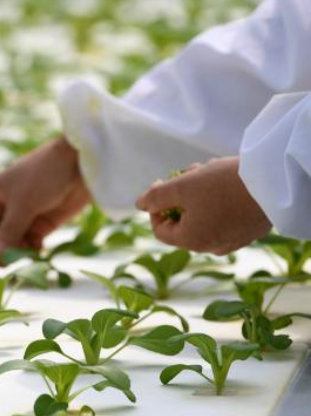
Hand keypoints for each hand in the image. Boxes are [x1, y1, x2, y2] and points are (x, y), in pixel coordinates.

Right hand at [0, 137, 90, 266]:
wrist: (81, 162)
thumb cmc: (45, 174)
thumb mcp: (24, 203)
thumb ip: (8, 231)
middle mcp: (4, 208)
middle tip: (7, 267)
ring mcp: (23, 217)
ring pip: (11, 244)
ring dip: (15, 254)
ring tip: (26, 259)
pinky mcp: (41, 224)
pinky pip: (29, 244)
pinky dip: (31, 252)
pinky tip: (38, 254)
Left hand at [135, 157, 271, 254]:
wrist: (275, 182)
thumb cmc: (225, 185)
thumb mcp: (182, 187)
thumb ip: (156, 197)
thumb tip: (139, 204)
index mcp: (192, 241)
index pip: (160, 229)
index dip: (155, 206)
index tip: (162, 183)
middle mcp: (212, 246)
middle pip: (184, 221)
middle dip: (181, 194)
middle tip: (188, 170)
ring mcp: (234, 239)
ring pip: (204, 215)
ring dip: (199, 192)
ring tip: (208, 168)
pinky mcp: (250, 230)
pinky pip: (225, 216)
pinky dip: (219, 198)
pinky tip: (225, 178)